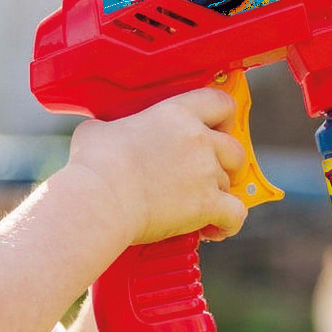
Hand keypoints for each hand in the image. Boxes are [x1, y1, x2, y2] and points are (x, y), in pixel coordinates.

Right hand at [66, 86, 249, 248]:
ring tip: (197, 210)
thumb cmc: (94, 163)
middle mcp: (198, 139)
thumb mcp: (97, 130)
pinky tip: (215, 229)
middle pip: (234, 148)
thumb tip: (99, 134)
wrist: (101, 197)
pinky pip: (236, 214)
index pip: (219, 102)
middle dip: (227, 164)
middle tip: (210, 174)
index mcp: (176, 113)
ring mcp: (205, 172)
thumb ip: (110, 128)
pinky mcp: (207, 204)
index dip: (225, 118)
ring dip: (217, 196)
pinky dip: (228, 223)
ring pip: (229, 184)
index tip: (218, 129)